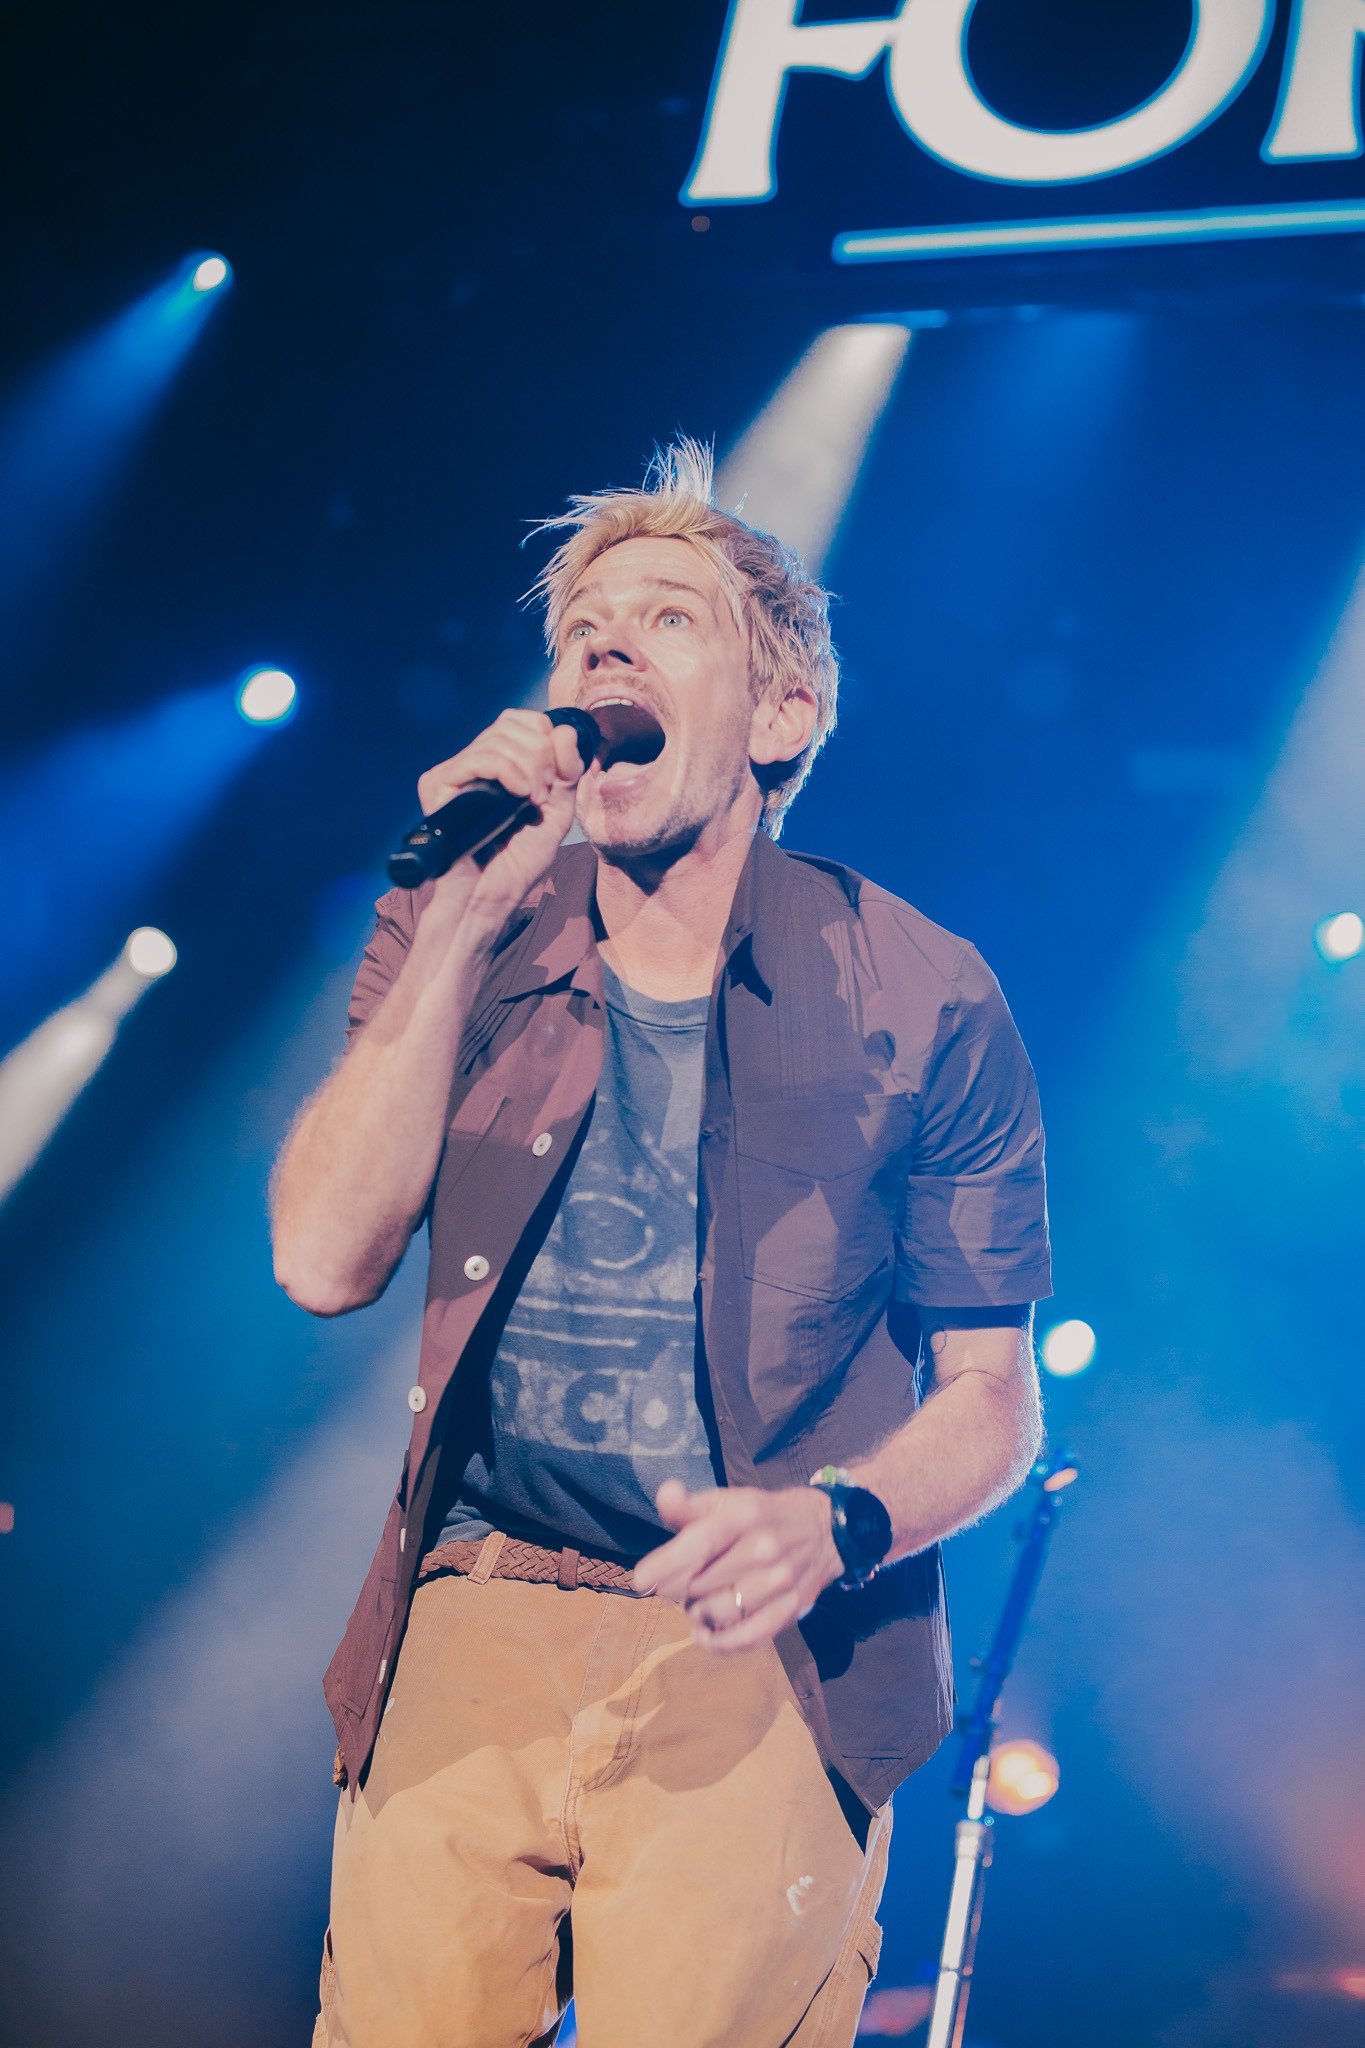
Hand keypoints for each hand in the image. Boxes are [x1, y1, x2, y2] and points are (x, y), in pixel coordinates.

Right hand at [415, 708, 586, 926]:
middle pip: (511, 724)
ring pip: (496, 739)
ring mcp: (456, 773)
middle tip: (543, 793)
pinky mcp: (438, 785)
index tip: (555, 778)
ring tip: (532, 800)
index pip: (521, 720)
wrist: (490, 898)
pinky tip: (518, 794)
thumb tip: (564, 730)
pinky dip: (507, 770)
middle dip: (540, 754)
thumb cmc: (518, 863)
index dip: (545, 737)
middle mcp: (475, 764)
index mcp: (501, 765)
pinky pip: (476, 758)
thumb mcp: (557, 813)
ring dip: (528, 766)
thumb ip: (567, 773)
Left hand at [634, 1479, 843, 1652]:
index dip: (666, 1563)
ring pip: (720, 1612)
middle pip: (702, 1583)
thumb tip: (665, 1494)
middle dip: (677, 1589)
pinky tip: (706, 1636)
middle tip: (676, 1585)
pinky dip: (722, 1643)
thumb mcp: (729, 1500)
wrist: (826, 1530)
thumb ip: (691, 1505)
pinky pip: (749, 1637)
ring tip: (696, 1604)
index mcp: (744, 1516)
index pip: (700, 1542)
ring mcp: (780, 1581)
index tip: (640, 1580)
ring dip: (697, 1614)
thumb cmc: (763, 1515)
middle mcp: (763, 1548)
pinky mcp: (791, 1608)